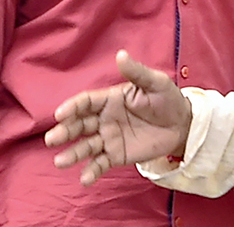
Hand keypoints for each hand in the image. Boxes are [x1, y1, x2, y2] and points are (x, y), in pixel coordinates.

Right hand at [45, 50, 191, 186]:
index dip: (72, 107)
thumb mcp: (155, 82)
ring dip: (72, 154)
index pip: (86, 102)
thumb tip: (120, 54)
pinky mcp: (115, 155)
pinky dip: (91, 171)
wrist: (182, 124)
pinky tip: (85, 179)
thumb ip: (136, 72)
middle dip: (64, 131)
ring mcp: (108, 138)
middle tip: (52, 139)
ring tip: (60, 162)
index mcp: (110, 99)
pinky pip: (100, 164)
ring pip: (86, 146)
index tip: (60, 114)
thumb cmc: (167, 98)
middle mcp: (104, 119)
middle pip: (79, 125)